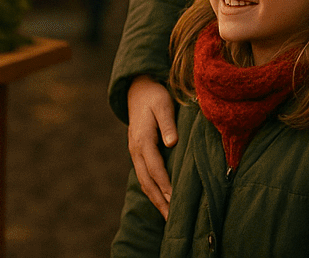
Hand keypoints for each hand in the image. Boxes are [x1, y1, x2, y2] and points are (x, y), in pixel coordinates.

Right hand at [127, 75, 178, 218]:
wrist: (138, 89)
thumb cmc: (154, 96)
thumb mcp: (163, 105)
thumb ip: (167, 124)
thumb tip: (171, 143)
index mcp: (143, 140)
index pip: (155, 167)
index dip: (164, 184)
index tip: (173, 199)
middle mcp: (136, 150)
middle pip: (147, 180)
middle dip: (159, 200)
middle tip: (171, 217)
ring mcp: (135, 152)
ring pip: (144, 181)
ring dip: (155, 198)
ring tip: (167, 215)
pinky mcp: (138, 152)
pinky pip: (144, 175)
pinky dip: (151, 189)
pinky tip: (160, 198)